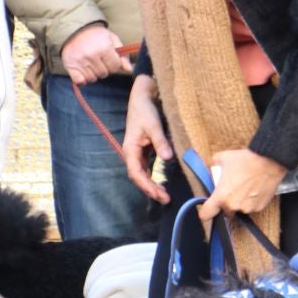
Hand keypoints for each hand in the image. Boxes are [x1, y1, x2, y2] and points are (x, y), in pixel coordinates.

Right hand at [60, 24, 130, 84]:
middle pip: (104, 74)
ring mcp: (80, 61)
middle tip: (98, 60)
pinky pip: (80, 81)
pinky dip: (82, 79)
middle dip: (104, 69)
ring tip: (90, 63)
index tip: (109, 59)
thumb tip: (129, 69)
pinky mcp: (70, 66)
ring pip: (93, 78)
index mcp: (104, 48)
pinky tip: (83, 70)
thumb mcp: (113, 40)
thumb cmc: (97, 36)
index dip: (114, 64)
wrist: (75, 31)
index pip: (115, 67)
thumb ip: (123, 55)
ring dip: (93, 74)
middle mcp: (92, 55)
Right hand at [122, 74, 172, 204]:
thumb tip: (168, 158)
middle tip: (166, 199)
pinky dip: (154, 177)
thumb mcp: (153, 126)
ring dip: (152, 185)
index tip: (159, 195)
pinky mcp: (144, 150)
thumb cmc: (145, 111)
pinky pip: (147, 168)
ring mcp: (138, 152)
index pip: (136, 173)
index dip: (147, 186)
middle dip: (150, 189)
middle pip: (139, 177)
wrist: (142, 98)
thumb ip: (161, 142)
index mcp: (130, 149)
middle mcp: (132, 153)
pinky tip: (163, 183)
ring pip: (143, 174)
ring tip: (165, 196)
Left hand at [198, 149, 288, 221]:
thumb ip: (214, 166)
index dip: (205, 212)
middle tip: (232, 191)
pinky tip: (255, 190)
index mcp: (221, 197)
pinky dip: (252, 201)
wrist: (269, 161)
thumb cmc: (245, 160)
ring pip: (240, 210)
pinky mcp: (260, 207)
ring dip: (241, 203)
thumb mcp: (222, 158)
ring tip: (246, 188)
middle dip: (227, 205)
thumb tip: (214, 169)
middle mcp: (233, 206)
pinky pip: (252, 207)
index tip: (208, 209)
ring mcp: (248, 208)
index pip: (205, 214)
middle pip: (225, 212)